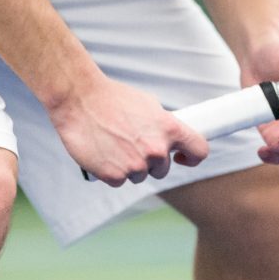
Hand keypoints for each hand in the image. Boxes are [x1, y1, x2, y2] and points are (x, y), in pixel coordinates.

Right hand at [50, 74, 208, 186]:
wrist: (79, 99)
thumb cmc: (111, 98)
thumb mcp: (147, 104)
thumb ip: (162, 124)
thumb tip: (170, 137)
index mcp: (169, 129)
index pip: (200, 150)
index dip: (193, 158)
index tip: (181, 158)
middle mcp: (156, 150)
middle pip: (163, 170)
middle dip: (150, 161)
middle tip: (130, 144)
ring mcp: (136, 166)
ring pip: (140, 176)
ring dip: (129, 167)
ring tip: (112, 144)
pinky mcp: (114, 176)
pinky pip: (119, 181)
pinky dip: (111, 172)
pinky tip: (102, 153)